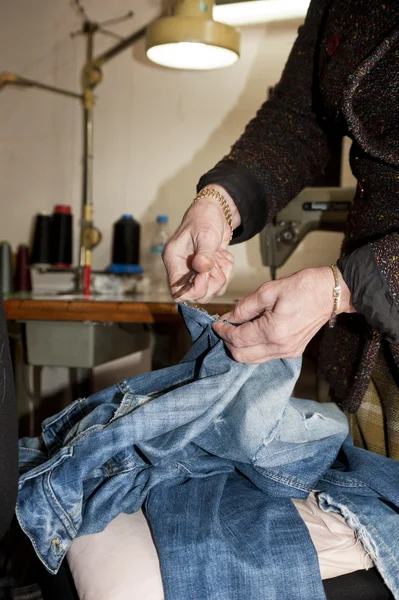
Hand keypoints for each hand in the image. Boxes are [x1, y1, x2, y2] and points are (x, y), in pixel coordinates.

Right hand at [163, 185, 240, 302]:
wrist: (216, 211)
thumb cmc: (205, 217)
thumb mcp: (205, 234)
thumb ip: (205, 253)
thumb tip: (202, 268)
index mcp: (174, 260)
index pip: (177, 291)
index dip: (195, 289)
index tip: (207, 273)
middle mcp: (182, 269)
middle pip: (197, 295)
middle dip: (212, 282)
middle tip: (217, 263)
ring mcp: (195, 272)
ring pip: (211, 291)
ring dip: (222, 275)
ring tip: (221, 256)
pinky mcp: (207, 272)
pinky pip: (219, 283)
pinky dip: (226, 272)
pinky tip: (224, 257)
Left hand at [212, 267, 354, 362]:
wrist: (329, 293)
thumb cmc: (302, 287)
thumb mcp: (268, 291)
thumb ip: (244, 307)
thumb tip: (228, 318)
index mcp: (273, 331)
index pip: (237, 339)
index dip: (222, 331)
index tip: (216, 323)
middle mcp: (280, 347)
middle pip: (241, 356)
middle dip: (228, 343)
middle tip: (225, 328)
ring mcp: (288, 352)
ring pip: (252, 360)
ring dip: (240, 347)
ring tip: (237, 329)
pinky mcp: (292, 352)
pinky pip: (265, 356)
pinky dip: (254, 348)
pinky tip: (253, 333)